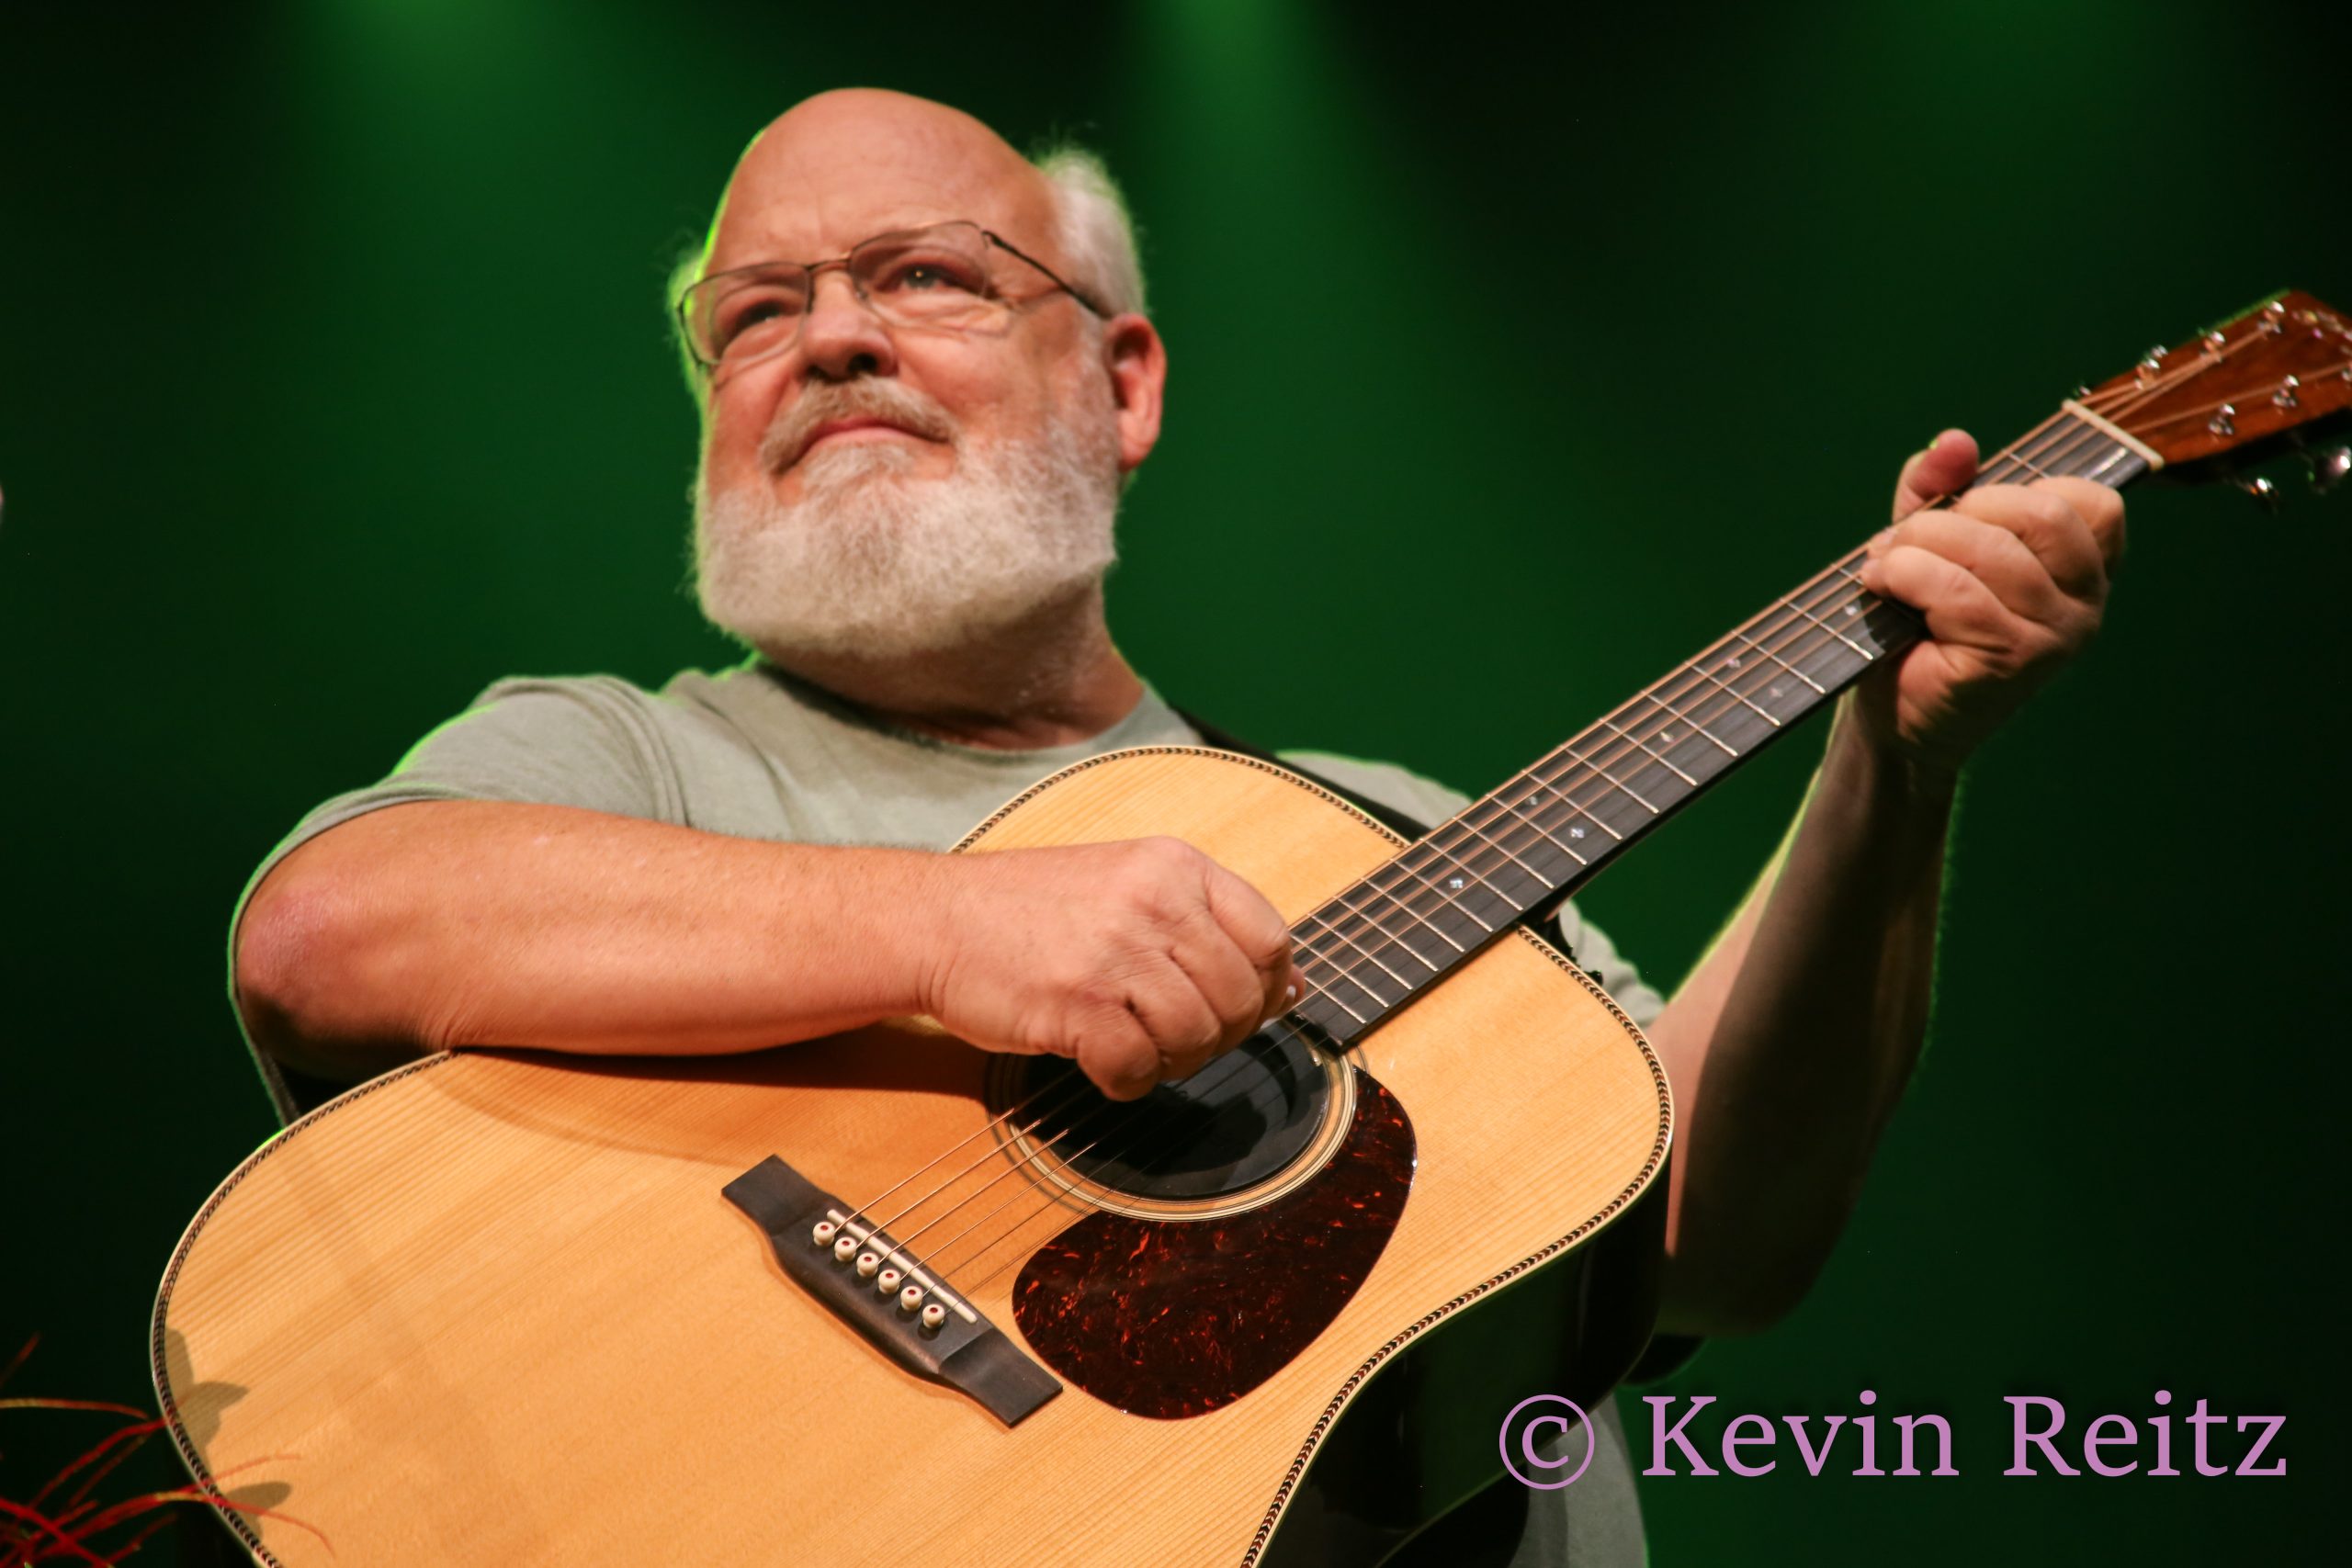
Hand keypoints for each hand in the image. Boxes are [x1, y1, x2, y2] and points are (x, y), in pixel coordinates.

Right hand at [917, 838, 1305, 1099]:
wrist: (935, 920)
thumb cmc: (1031, 911)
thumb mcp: (1128, 883)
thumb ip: (1204, 924)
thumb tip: (1294, 987)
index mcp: (1174, 866)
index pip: (1269, 938)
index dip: (1267, 989)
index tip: (1241, 1009)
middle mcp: (1153, 901)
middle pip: (1239, 998)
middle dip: (1219, 1036)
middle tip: (1175, 1038)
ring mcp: (1115, 952)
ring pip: (1195, 1038)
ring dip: (1171, 1061)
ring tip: (1133, 1045)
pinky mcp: (1077, 1004)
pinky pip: (1138, 1069)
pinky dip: (1126, 1082)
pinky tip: (1100, 1064)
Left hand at [1851, 429, 2125, 776]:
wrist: (1891, 714)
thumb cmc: (1917, 623)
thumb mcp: (1932, 539)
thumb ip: (1944, 485)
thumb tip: (1954, 442)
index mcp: (2085, 569)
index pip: (2088, 501)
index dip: (2014, 491)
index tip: (1964, 517)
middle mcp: (2086, 603)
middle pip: (2040, 513)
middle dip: (1958, 512)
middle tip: (1908, 540)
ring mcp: (2056, 636)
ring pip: (1991, 550)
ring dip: (1918, 545)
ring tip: (1885, 567)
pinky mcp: (2012, 662)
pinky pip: (1958, 593)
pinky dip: (1906, 576)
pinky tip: (1880, 586)